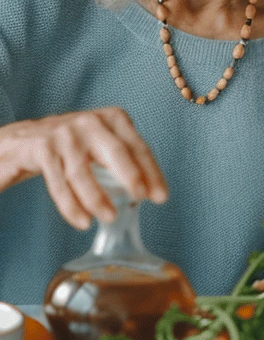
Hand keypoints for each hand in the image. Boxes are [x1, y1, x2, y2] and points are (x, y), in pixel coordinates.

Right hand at [0, 107, 167, 229]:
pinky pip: (59, 183)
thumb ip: (125, 157)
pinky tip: (83, 221)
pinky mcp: (42, 149)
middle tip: (141, 198)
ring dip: (98, 198)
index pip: (138, 147)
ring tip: (110, 217)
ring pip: (83, 172)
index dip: (151, 172)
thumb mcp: (103, 141)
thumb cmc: (76, 143)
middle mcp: (90, 122)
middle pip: (116, 152)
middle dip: (132, 176)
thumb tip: (151, 188)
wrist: (26, 138)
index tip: (160, 195)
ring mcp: (64, 134)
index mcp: (113, 118)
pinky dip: (72, 205)